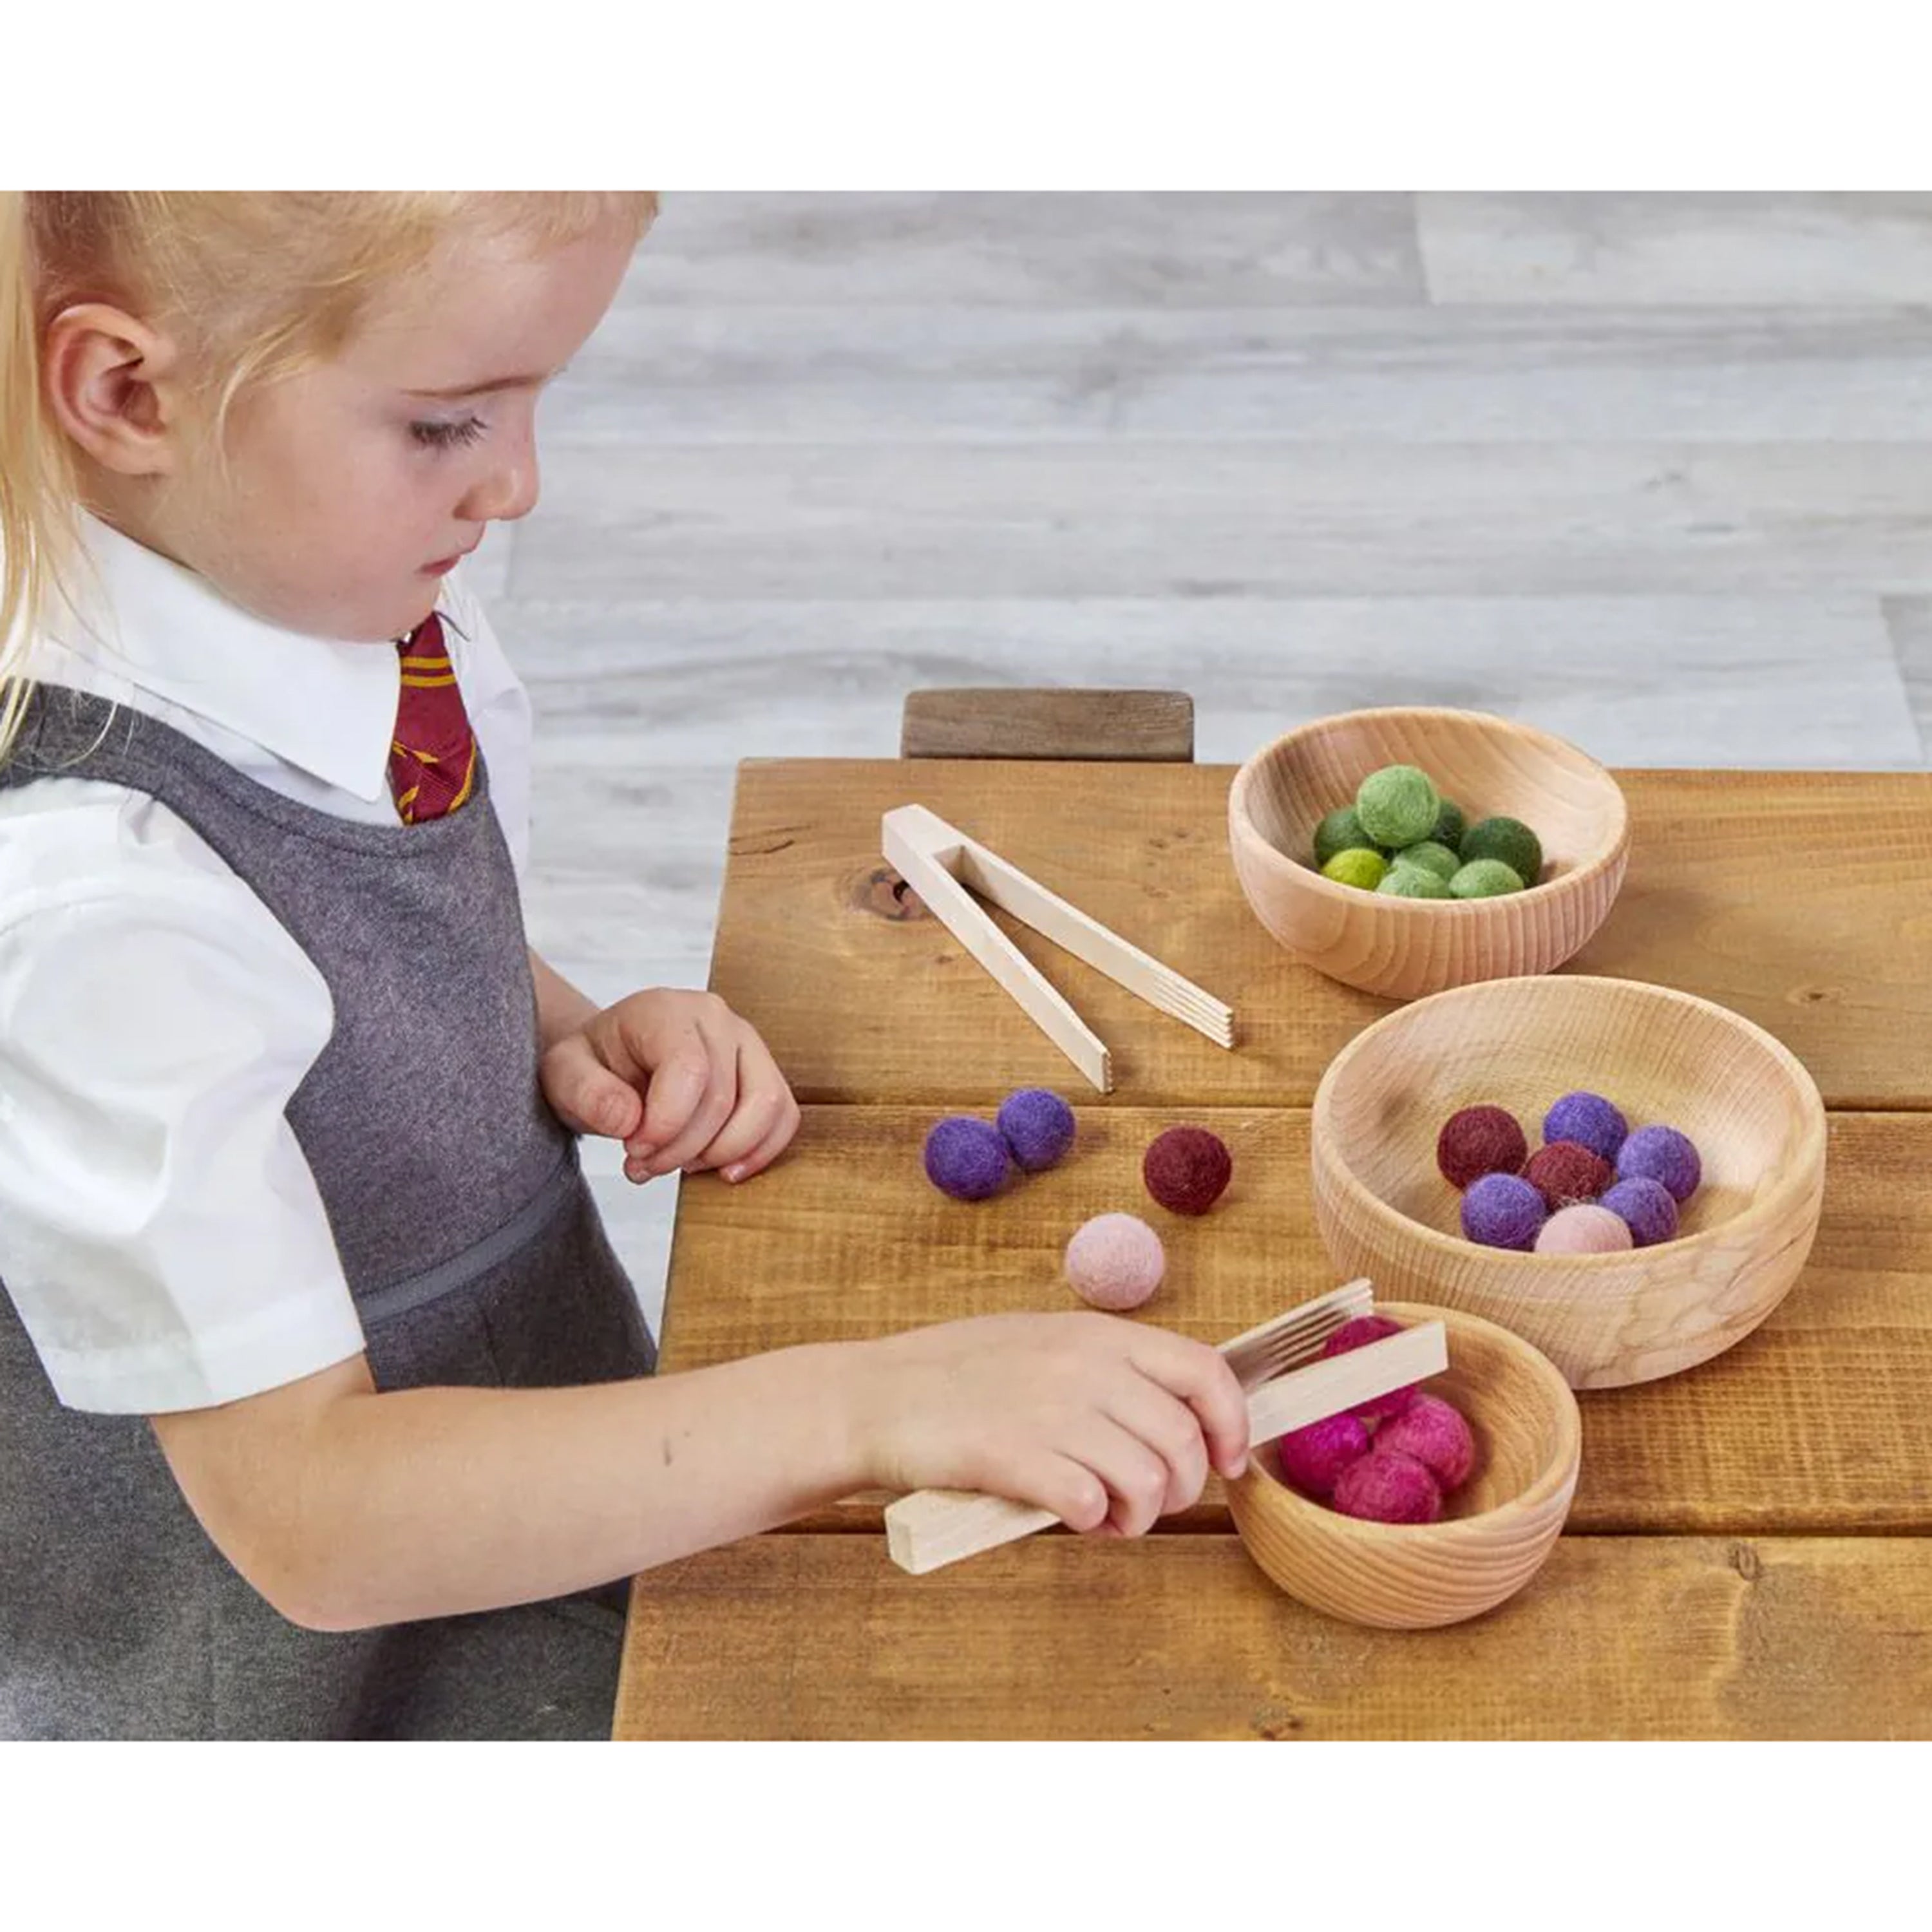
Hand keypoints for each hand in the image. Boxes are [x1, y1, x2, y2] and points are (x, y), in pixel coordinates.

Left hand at [539, 989, 800, 1184]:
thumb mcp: (564, 1077)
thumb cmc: (592, 1068)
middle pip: (723, 1098)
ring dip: (723, 1153)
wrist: (610, 1064)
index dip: (667, 1124)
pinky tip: (722, 1171)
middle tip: (644, 1165)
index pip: (690, 1069)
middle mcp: (716, 1018)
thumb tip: (628, 1120)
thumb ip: (587, 1094)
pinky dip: (760, 1152)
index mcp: (665, 1010)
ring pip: (767, 1106)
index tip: (632, 1150)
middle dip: (683, 1149)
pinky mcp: (765, 1074)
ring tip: (680, 1164)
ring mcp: (748, 1043)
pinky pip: (785, 1116)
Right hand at [849, 1312, 1249, 1536]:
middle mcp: (1083, 1366)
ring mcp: (1049, 1409)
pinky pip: (1090, 1501)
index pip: (1204, 1370)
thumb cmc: (954, 1377)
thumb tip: (1173, 1411)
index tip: (1228, 1461)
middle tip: (1145, 1506)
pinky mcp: (1013, 1456)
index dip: (1231, 1423)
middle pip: (1183, 1439)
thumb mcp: (1041, 1342)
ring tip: (1108, 1520)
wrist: (871, 1397)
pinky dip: (1092, 1521)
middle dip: (1181, 1489)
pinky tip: (1070, 1517)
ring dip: (1139, 1516)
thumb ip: (1104, 1367)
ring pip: (1148, 1478)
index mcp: (1095, 1334)